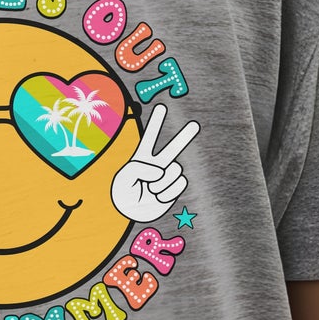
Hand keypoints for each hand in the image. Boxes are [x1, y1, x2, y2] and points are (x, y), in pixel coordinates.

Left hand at [111, 104, 199, 221]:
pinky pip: (179, 184)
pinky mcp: (173, 189)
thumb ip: (141, 168)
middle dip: (184, 136)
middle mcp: (157, 165)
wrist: (130, 213)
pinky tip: (157, 196)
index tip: (162, 106)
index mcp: (142, 158)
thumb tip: (162, 170)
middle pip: (173, 148)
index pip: (150, 138)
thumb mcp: (125, 177)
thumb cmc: (124, 192)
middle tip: (194, 124)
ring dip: (162, 182)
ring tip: (150, 189)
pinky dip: (168, 192)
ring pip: (175, 170)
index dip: (157, 123)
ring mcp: (166, 177)